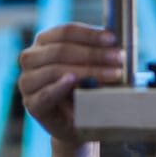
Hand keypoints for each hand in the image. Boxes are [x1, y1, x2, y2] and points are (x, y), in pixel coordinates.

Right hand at [17, 23, 124, 145]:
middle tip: (118, 59)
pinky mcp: (32, 103)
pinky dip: (59, 87)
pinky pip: (45, 93)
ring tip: (111, 74)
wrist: (77, 125)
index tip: (113, 39)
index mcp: (44, 42)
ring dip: (86, 70)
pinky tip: (73, 81)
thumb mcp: (92, 67)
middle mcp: (31, 58)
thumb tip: (127, 34)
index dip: (90, 34)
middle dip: (93, 54)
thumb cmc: (84, 91)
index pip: (66, 32)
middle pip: (62, 50)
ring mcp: (27, 81)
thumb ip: (101, 51)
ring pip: (55, 69)